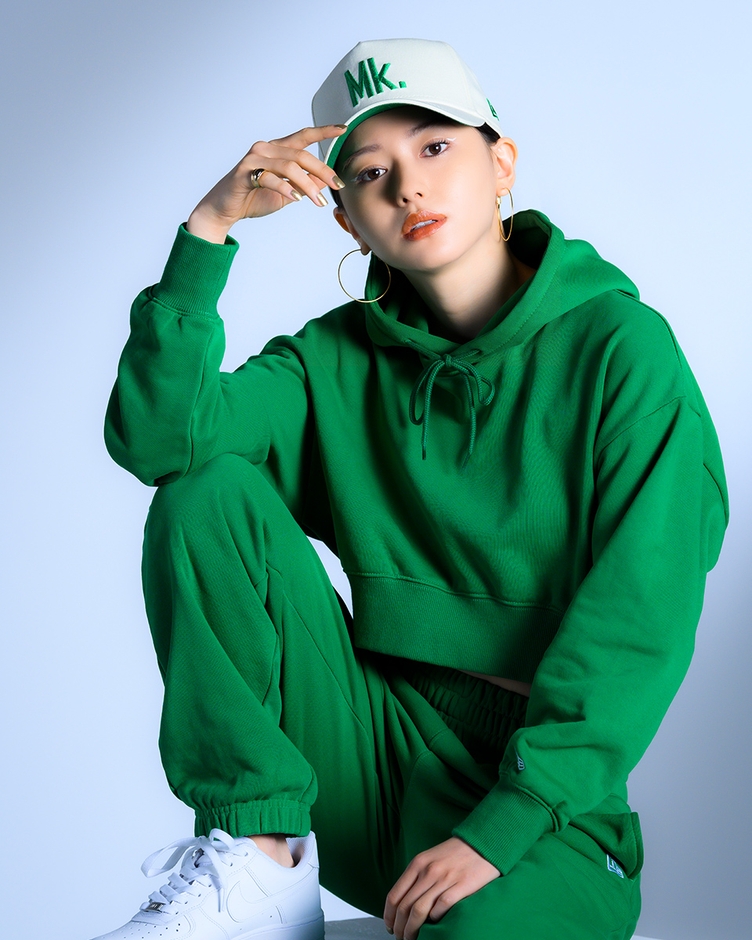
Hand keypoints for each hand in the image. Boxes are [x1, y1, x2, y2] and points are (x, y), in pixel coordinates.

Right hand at [186, 124, 347, 241]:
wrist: (225, 210)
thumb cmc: (253, 198)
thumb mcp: (286, 193)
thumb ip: (302, 184)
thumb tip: (324, 181)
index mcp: (277, 150)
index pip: (303, 136)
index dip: (323, 131)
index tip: (343, 129)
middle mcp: (266, 148)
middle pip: (301, 155)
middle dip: (323, 171)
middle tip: (337, 186)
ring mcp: (254, 158)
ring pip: (289, 167)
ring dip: (308, 185)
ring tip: (318, 202)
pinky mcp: (244, 172)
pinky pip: (270, 178)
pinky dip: (286, 189)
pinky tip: (297, 200)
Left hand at [383, 837, 500, 939]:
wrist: (481, 843)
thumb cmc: (455, 853)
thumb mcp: (430, 858)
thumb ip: (417, 876)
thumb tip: (403, 902)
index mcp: (418, 864)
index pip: (395, 895)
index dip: (389, 916)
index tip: (390, 927)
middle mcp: (428, 871)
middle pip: (405, 906)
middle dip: (399, 928)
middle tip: (400, 938)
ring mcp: (444, 879)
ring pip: (419, 910)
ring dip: (412, 929)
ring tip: (411, 939)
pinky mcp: (461, 886)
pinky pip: (442, 906)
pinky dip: (435, 918)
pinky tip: (434, 923)